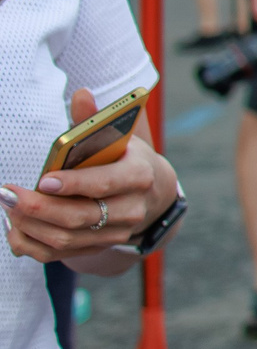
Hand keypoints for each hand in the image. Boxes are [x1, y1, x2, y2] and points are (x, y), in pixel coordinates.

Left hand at [2, 88, 179, 263]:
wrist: (150, 193)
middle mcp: (132, 209)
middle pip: (79, 216)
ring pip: (66, 238)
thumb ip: (93, 120)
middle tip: (7, 193)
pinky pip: (59, 254)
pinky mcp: (99, 247)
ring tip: (7, 205)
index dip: (74, 184)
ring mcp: (116, 233)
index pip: (105, 183)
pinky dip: (31, 243)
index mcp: (139, 176)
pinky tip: (14, 226)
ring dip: (29, 224)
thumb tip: (80, 94)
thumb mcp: (116, 137)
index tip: (43, 179)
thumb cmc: (122, 158)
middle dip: (38, 207)